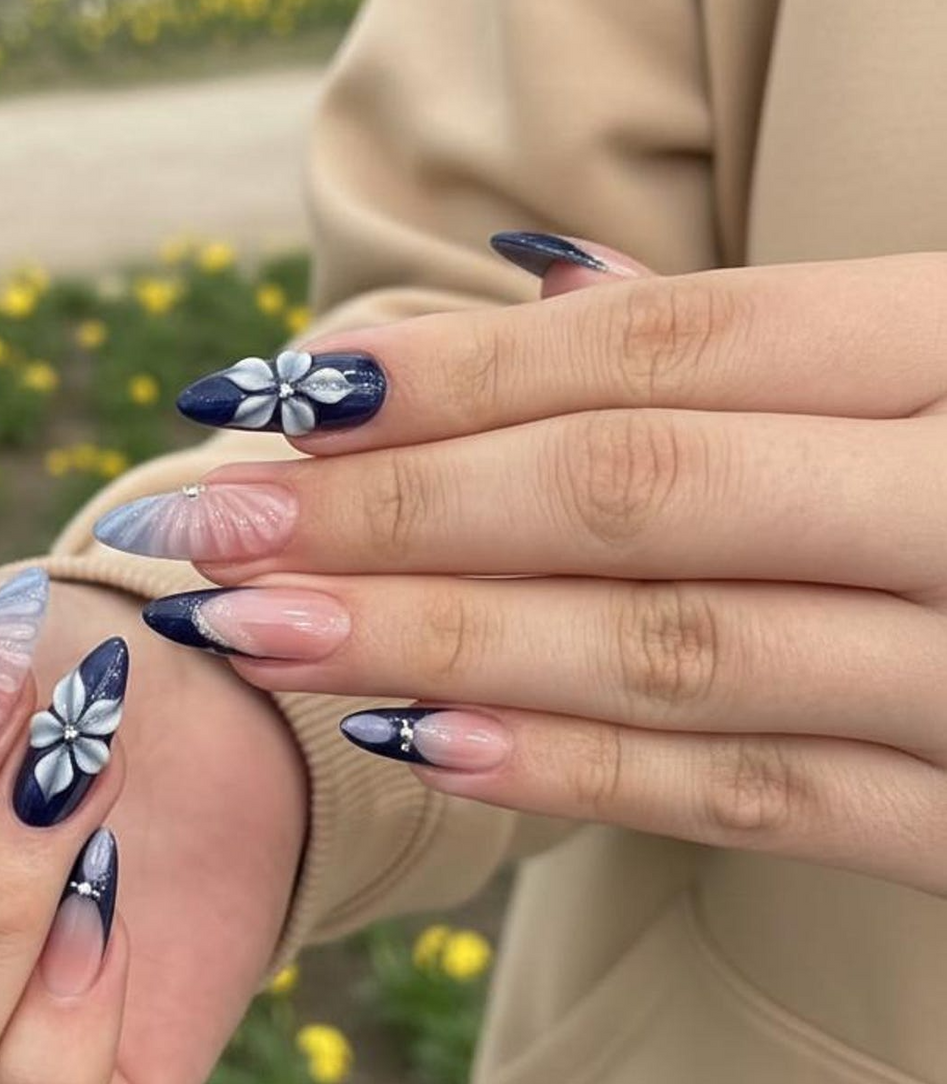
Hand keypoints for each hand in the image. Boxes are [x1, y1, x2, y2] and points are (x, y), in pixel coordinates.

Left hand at [108, 250, 946, 894]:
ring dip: (442, 639)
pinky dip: (580, 772)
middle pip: (636, 491)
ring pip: (673, 649)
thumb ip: (758, 341)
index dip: (457, 370)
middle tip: (209, 524)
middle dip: (399, 508)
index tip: (280, 392)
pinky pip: (755, 798)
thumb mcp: (937, 359)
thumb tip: (522, 285)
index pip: (669, 346)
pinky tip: (420, 744)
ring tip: (263, 633)